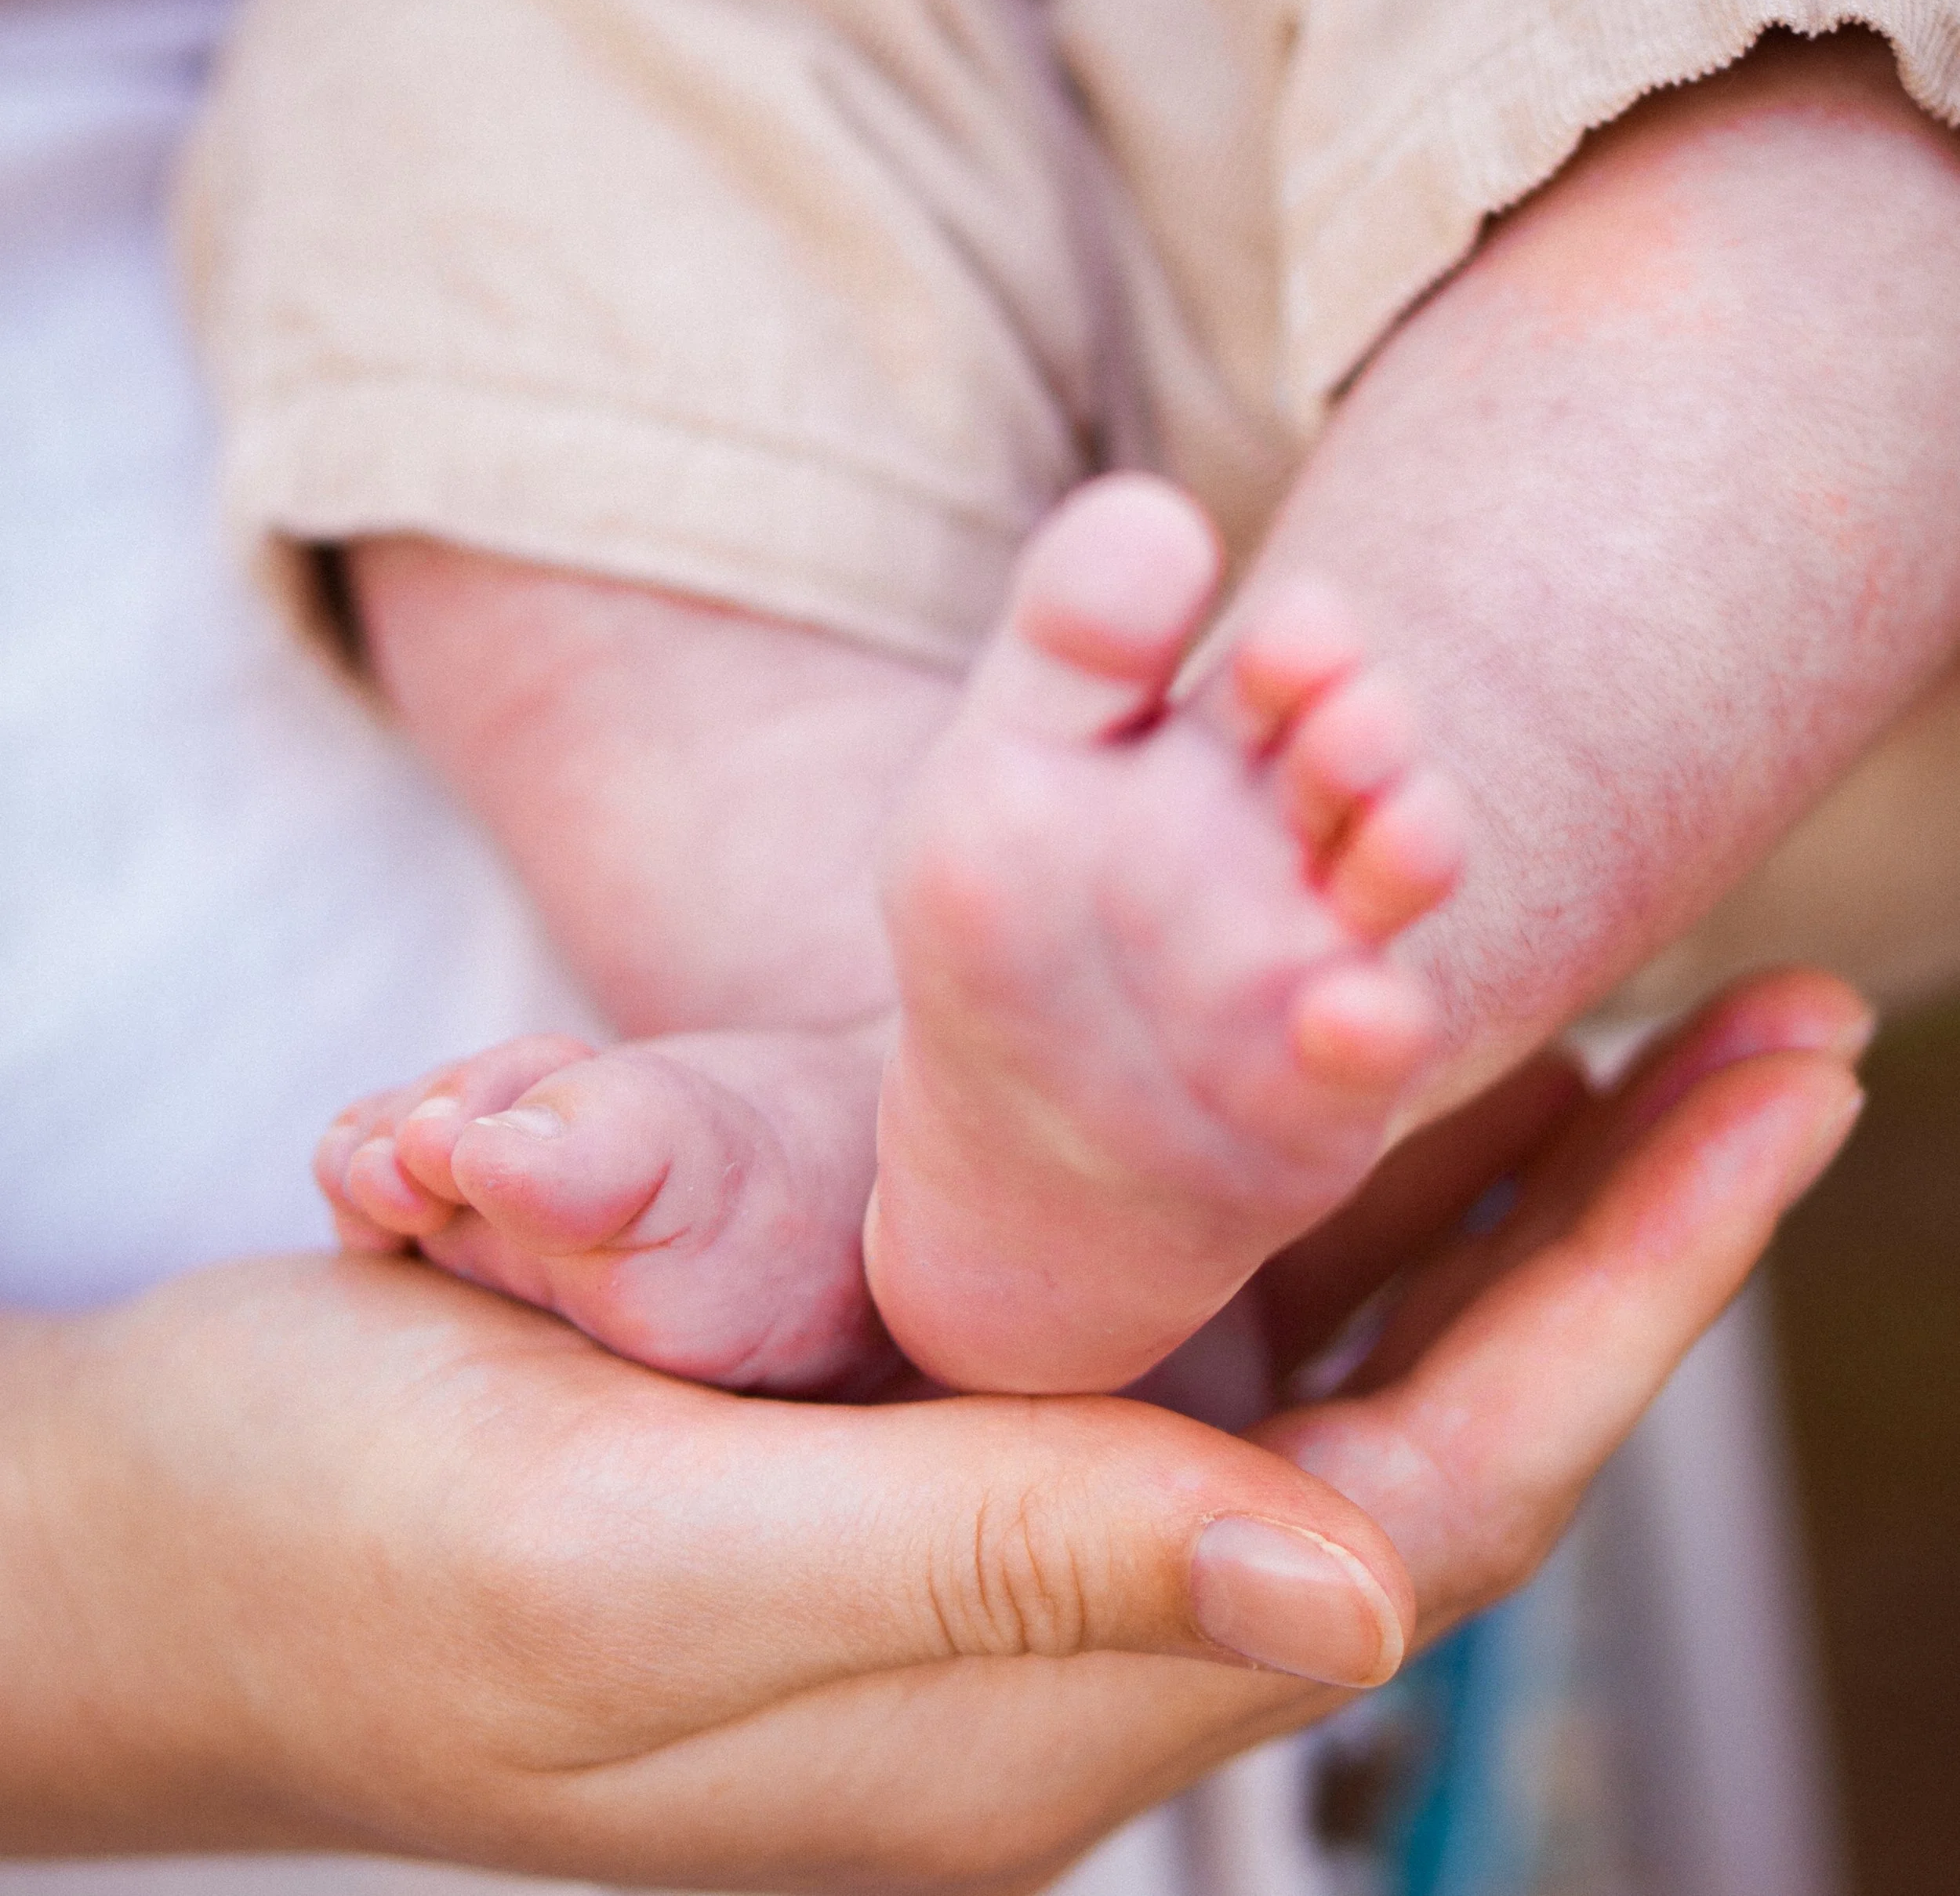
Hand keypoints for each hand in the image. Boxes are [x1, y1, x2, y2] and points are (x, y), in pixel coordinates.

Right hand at [0, 970, 1861, 1885]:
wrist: (150, 1552)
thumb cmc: (351, 1558)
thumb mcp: (648, 1572)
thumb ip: (995, 1574)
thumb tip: (1354, 1602)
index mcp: (1019, 1696)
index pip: (1424, 1496)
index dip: (1628, 1296)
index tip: (1783, 1103)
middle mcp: (1043, 1622)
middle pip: (1416, 1414)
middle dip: (1625, 1227)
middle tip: (1793, 1032)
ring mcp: (979, 1524)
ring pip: (1313, 1342)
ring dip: (1486, 1186)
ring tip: (1647, 1022)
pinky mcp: (900, 1428)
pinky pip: (1173, 1298)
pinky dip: (1296, 1174)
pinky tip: (1366, 1063)